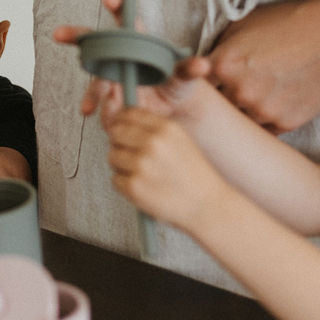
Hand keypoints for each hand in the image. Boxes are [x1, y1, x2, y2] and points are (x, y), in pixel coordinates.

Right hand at [54, 0, 209, 123]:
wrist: (171, 110)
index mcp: (138, 41)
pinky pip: (97, 99)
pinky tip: (91, 112)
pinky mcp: (108, 95)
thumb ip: (190, 70)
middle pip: (94, 40)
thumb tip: (203, 66)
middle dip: (76, 36)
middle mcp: (120, 55)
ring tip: (87, 105)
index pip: (125, 19)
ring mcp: (111, 74)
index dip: (116, 7)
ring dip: (88, 88)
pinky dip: (94, 105)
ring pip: (94, 75)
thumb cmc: (177, 84)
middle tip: (59, 34)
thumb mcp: (185, 77)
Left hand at [106, 107, 231, 232]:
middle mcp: (153, 143)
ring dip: (121, 165)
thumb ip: (154, 129)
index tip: (121, 128)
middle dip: (119, 143)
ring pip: (113, 156)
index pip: (128, 114)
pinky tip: (143, 187)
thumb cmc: (194, 176)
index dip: (121, 121)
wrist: (207, 205)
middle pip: (115, 133)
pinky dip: (124, 185)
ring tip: (141, 174)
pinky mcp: (134, 186)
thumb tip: (122, 122)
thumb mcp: (181, 141)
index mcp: (166, 128)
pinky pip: (115, 180)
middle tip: (129, 154)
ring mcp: (142, 165)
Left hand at [208, 0, 319, 133]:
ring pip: (240, 122)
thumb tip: (205, 65)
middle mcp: (239, 91)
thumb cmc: (292, 21)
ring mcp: (262, 111)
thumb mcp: (246, 23)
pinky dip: (266, 120)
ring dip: (244, 113)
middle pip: (217, 108)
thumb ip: (221, 48)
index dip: (201, 87)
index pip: (197, 87)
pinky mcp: (285, 123)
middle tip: (233, 94)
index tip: (206, 88)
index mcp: (223, 63)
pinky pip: (265, 130)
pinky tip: (275, 104)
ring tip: (258, 97)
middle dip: (222, 101)